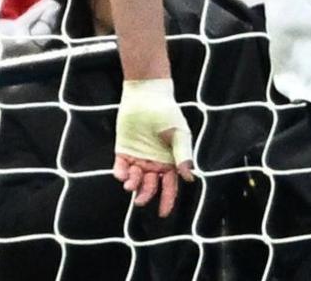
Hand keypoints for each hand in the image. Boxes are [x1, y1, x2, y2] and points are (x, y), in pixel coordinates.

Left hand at [114, 77, 195, 216]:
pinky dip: (121, 175)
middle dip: (146, 195)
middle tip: (140, 201)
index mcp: (171, 160)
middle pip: (151, 186)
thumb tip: (189, 177)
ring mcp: (138, 158)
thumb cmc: (167, 113)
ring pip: (136, 180)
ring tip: (131, 184)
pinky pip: (121, 169)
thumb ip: (183, 154)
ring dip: (134, 186)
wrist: (146, 97)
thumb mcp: (179, 134)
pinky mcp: (123, 152)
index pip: (170, 185)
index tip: (163, 214)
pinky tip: (123, 175)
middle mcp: (155, 163)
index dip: (167, 200)